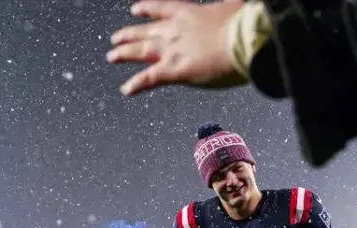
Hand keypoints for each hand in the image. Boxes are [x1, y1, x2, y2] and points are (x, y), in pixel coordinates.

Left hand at [107, 0, 244, 95]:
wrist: (242, 40)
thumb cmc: (244, 25)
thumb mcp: (236, 6)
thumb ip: (230, 9)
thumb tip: (242, 5)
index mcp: (189, 13)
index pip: (162, 8)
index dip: (147, 9)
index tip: (136, 9)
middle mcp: (174, 30)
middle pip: (145, 31)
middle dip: (129, 35)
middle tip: (116, 38)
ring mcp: (171, 50)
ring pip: (139, 51)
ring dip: (124, 53)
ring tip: (112, 56)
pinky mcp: (173, 70)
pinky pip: (148, 78)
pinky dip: (136, 84)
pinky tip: (126, 90)